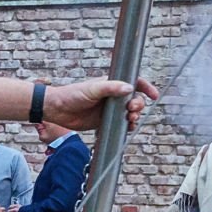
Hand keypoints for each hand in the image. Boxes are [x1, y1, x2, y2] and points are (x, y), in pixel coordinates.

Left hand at [44, 77, 159, 131]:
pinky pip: (120, 125)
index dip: (146, 87)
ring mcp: (109, 109)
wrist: (57, 110)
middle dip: (138, 105)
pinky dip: (126, 127)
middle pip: (135, 99)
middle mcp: (113, 96)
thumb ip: (110, 88)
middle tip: (132, 110)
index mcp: (111, 84)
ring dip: (134, 117)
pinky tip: (127, 129)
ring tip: (130, 120)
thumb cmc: (72, 94)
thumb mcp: (92, 89)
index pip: (134, 82)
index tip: (154, 95)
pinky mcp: (104, 121)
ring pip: (129, 113)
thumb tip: (129, 88)